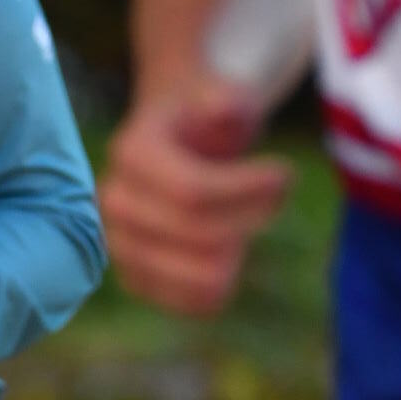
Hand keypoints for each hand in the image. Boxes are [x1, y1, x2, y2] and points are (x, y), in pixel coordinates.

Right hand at [99, 80, 291, 314]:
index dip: (249, 189)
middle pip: (201, 235)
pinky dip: (225, 282)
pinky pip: (193, 303)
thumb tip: (225, 111)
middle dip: (253, 217)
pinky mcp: (135, 279)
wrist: (169, 141)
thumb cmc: (204, 116)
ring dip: (239, 250)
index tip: (286, 172)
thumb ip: (225, 100)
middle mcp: (114, 203)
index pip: (194, 191)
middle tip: (276, 196)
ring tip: (247, 221)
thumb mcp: (220, 95)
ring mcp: (119, 246)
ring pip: (200, 277)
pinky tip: (233, 251)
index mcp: (131, 154)